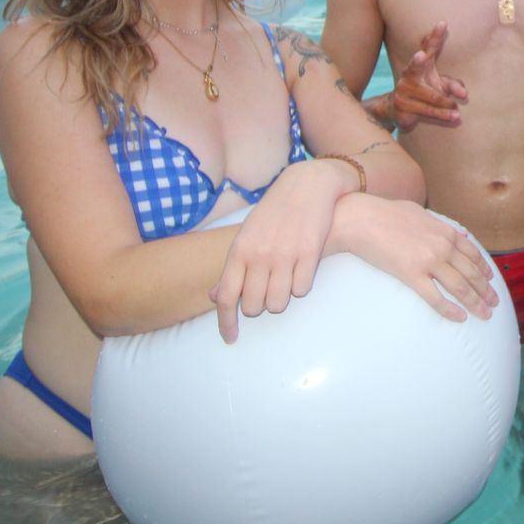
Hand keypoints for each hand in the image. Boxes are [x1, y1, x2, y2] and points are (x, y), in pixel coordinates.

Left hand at [211, 158, 346, 342]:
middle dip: (259, 307)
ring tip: (284, 283)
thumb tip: (214, 296)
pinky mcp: (309, 253)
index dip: (226, 322)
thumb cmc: (274, 212)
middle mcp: (260, 254)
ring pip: (278, 302)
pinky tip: (301, 273)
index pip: (226, 296)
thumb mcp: (246, 235)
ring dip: (281, 300)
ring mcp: (285, 254)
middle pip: (254, 306)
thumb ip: (232, 267)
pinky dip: (300, 287)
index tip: (230, 337)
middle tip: (266, 294)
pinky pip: (302, 290)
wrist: (307, 185)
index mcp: (240, 250)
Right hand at [333, 193, 497, 321]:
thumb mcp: (420, 212)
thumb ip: (441, 223)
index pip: (472, 253)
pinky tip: (460, 317)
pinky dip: (450, 309)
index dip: (484, 269)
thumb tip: (459, 231)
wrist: (361, 219)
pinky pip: (436, 297)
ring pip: (460, 287)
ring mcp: (429, 260)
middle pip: (471, 273)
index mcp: (445, 231)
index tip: (491, 280)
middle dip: (486, 290)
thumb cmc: (385, 213)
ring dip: (475, 302)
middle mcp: (442, 246)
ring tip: (485, 314)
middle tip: (494, 303)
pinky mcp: (412, 274)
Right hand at [385, 21, 466, 130]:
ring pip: (430, 96)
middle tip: (420, 55)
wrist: (397, 111)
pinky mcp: (401, 106)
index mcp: (420, 65)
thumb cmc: (424, 92)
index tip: (443, 23)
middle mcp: (408, 75)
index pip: (429, 48)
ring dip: (445, 105)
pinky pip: (425, 111)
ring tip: (458, 113)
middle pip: (415, 67)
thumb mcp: (439, 86)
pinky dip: (441, 115)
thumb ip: (452, 85)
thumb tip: (464, 94)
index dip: (435, 36)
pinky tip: (453, 118)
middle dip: (417, 61)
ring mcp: (403, 90)